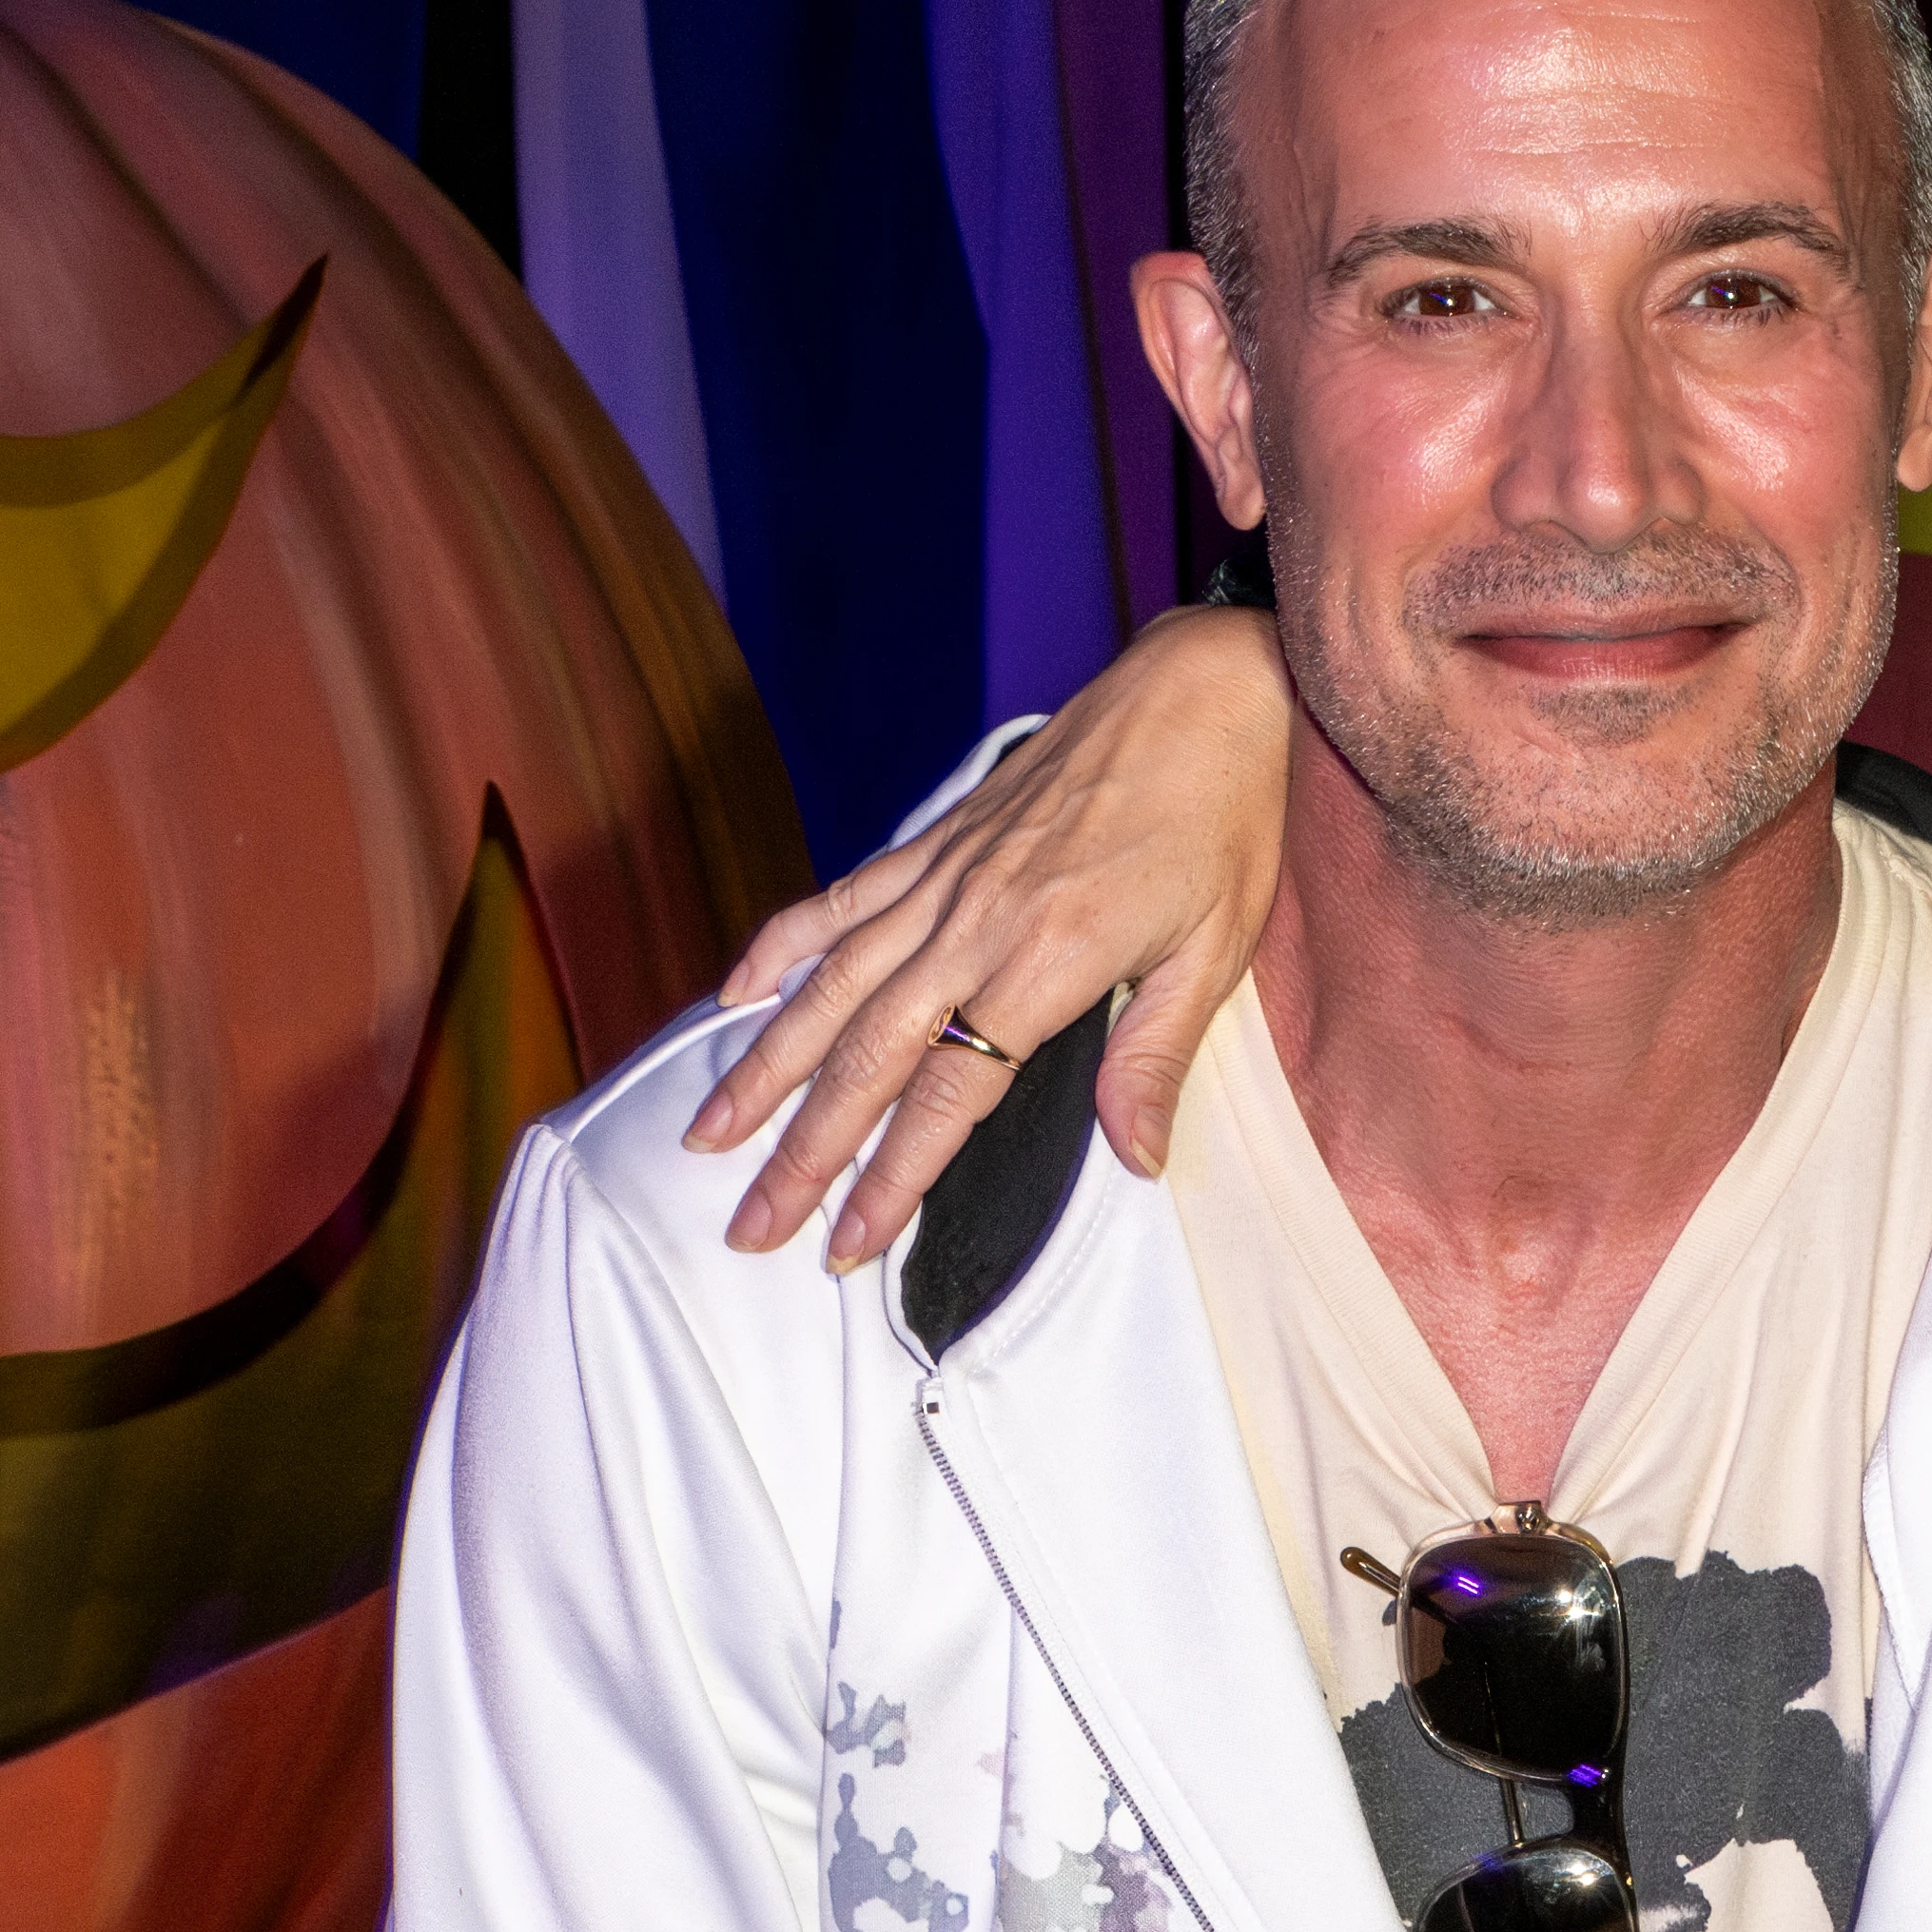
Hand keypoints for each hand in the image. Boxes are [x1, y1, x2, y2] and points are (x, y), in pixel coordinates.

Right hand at [692, 599, 1297, 1262]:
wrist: (1201, 688)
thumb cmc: (1222, 815)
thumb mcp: (1217, 949)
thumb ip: (1156, 1057)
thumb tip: (1137, 1162)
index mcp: (1048, 957)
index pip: (951, 1093)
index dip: (893, 1175)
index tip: (851, 1243)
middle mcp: (975, 919)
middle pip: (865, 1056)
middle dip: (802, 1151)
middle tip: (751, 1226)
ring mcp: (944, 876)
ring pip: (829, 987)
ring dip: (763, 1068)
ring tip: (709, 1136)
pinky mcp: (935, 840)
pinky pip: (838, 900)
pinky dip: (778, 949)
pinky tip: (729, 997)